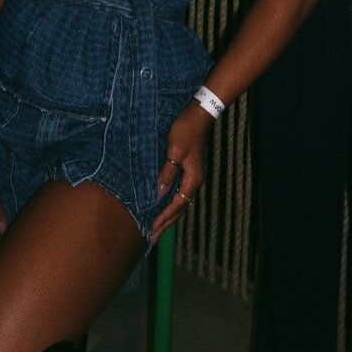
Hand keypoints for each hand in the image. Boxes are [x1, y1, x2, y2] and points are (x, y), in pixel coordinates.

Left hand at [151, 100, 212, 242]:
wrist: (199, 113)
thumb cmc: (186, 130)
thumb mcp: (174, 151)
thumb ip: (167, 172)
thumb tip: (159, 194)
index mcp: (192, 179)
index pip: (177, 205)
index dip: (164, 218)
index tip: (152, 231)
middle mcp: (194, 180)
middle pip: (179, 208)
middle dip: (166, 223)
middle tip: (152, 237)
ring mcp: (191, 175)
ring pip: (179, 201)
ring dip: (168, 214)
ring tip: (156, 226)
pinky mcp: (187, 168)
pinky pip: (178, 191)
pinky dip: (169, 201)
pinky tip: (162, 203)